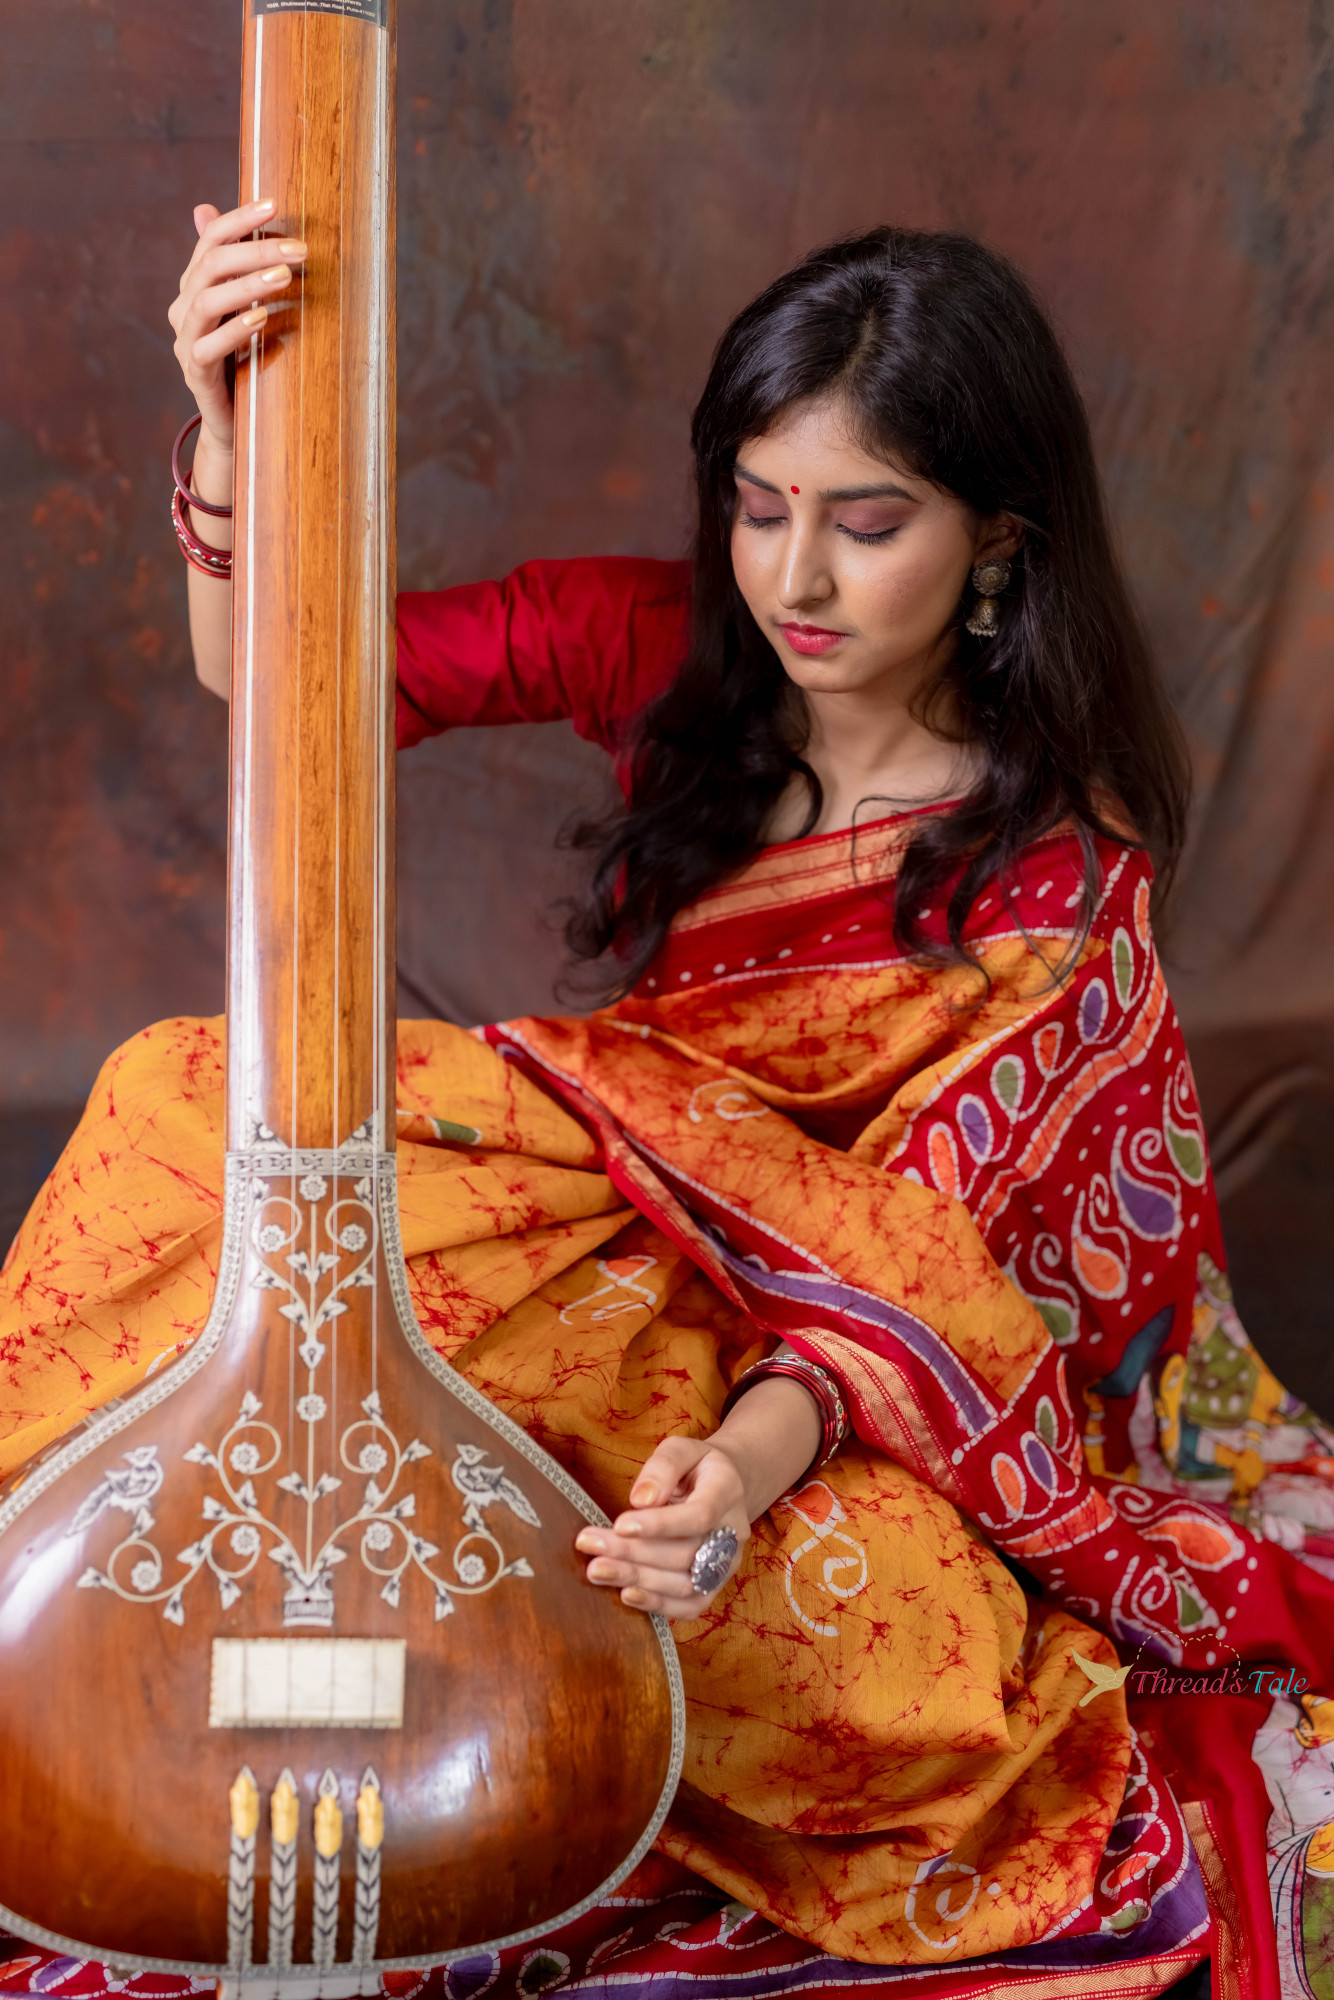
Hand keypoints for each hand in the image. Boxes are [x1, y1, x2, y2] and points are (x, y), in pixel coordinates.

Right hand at [167, 198, 307, 459]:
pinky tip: (262, 318)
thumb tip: (210, 209)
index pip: (211, 239)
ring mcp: (186, 340)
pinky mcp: (195, 373)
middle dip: (255, 251)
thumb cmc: (244, 358)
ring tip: (285, 278)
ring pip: (207, 302)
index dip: (240, 220)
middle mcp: (184, 307)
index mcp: (195, 285)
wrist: (233, 422)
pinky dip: (235, 330)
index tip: (275, 204)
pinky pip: (208, 347)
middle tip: (298, 249)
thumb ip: (238, 267)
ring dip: (247, 285)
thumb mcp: (245, 308)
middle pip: (210, 265)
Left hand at [575, 1436, 750, 1620]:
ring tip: (596, 1570)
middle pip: (685, 1553)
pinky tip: (626, 1594)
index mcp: (727, 1492)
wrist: (726, 1487)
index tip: (619, 1524)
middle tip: (589, 1544)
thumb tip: (640, 1501)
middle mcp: (733, 1533)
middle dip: (633, 1553)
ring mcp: (727, 1563)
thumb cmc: (695, 1466)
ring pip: (686, 1584)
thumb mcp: (681, 1449)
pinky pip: (691, 1605)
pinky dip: (658, 1604)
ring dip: (637, 1579)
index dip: (660, 1525)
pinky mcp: (715, 1585)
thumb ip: (663, 1467)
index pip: (698, 1516)